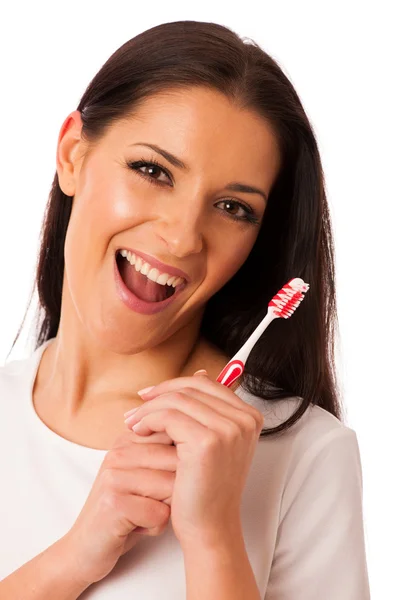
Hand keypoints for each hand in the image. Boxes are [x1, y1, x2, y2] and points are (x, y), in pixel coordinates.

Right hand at [62, 429, 176, 585]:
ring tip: (144, 514)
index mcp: (127, 440)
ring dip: (167, 509)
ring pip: (172, 487)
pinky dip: (156, 526)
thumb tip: (205, 439)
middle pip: (177, 462)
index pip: (175, 436)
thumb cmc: (125, 512)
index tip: (165, 484)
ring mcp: (114, 475)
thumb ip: (164, 454)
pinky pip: (160, 513)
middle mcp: (118, 452)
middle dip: (176, 489)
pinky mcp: (113, 502)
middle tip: (153, 503)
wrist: (85, 548)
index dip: (182, 465)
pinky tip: (137, 528)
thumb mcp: (144, 476)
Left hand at [124, 371, 263, 547]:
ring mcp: (229, 429)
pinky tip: (139, 432)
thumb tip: (198, 371)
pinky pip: (168, 416)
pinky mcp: (208, 441)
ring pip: (177, 399)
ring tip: (133, 423)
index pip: (206, 383)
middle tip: (136, 408)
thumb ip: (207, 409)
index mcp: (249, 416)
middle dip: (159, 394)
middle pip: (192, 387)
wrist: (209, 527)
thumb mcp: (212, 441)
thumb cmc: (205, 486)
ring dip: (148, 409)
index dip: (174, 385)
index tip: (150, 396)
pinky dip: (148, 420)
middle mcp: (244, 419)